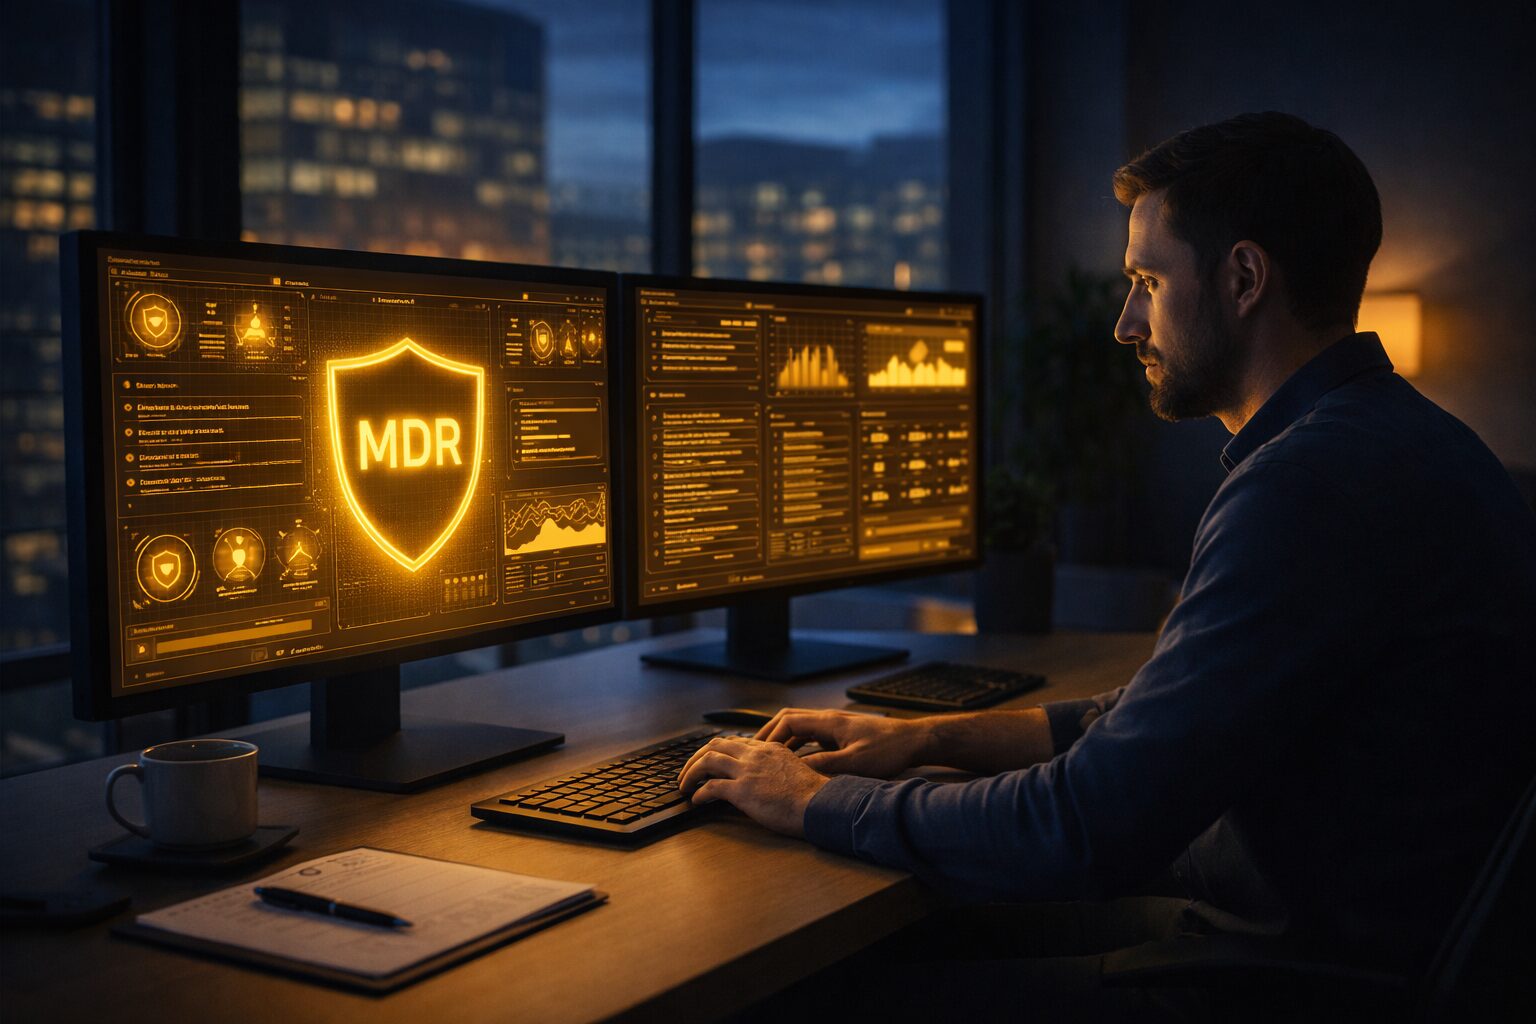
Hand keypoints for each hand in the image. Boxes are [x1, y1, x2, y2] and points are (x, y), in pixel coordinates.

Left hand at [677, 736, 828, 836]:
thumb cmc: (814, 795)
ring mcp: (748, 771)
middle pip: (715, 746)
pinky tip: (696, 800)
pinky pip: (711, 787)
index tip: (707, 761)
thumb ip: (777, 769)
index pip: (735, 742)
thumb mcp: (794, 772)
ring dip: (690, 773)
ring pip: (707, 761)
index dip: (717, 751)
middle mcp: (756, 755)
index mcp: (769, 749)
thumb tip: (766, 780)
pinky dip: (699, 793)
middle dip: (696, 758)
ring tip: (683, 785)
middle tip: (687, 772)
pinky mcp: (742, 790)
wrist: (821, 804)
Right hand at [754, 708, 929, 778]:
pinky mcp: (842, 735)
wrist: (914, 741)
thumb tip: (796, 772)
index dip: (770, 736)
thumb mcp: (855, 763)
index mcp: (828, 722)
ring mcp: (835, 726)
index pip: (788, 721)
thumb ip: (825, 766)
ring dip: (783, 740)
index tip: (759, 752)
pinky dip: (798, 745)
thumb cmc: (889, 749)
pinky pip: (811, 736)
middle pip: (789, 720)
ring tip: (769, 758)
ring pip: (800, 728)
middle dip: (770, 735)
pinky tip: (795, 761)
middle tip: (754, 752)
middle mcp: (829, 720)